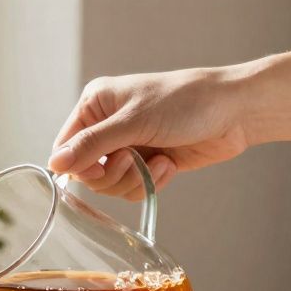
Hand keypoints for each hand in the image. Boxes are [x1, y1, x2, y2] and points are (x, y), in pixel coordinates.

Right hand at [50, 67, 251, 198]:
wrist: (235, 111)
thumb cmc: (185, 102)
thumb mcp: (133, 122)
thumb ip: (92, 145)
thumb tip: (55, 165)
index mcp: (95, 105)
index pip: (65, 147)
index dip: (78, 166)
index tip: (98, 169)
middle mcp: (107, 126)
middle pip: (87, 172)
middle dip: (112, 174)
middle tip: (132, 161)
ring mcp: (128, 146)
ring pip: (111, 185)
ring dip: (135, 180)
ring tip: (159, 162)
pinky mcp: (147, 163)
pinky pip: (133, 188)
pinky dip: (151, 182)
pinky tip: (169, 164)